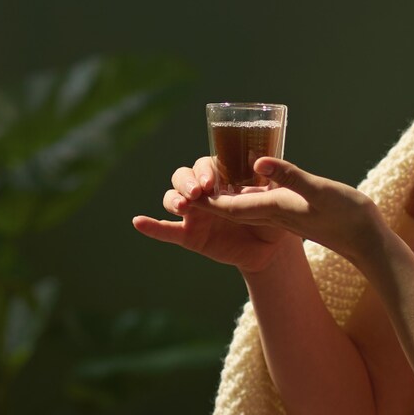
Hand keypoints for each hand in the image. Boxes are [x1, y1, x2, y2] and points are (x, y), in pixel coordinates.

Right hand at [132, 156, 298, 273]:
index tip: (211, 181)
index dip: (203, 170)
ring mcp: (193, 213)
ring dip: (173, 199)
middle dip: (187, 182)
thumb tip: (266, 165)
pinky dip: (151, 226)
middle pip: (183, 177)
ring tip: (182, 206)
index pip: (204, 165)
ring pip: (171, 198)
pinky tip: (138, 222)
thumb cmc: (273, 216)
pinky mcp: (188, 235)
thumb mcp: (274, 197)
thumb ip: (270, 182)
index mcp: (221, 177)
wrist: (270, 249)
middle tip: (197, 192)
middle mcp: (203, 192)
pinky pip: (166, 230)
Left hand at [187, 156, 385, 269]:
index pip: (230, 206)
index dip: (204, 201)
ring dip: (217, 201)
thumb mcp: (319, 190)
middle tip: (177, 195)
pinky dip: (241, 197)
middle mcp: (272, 214)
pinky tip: (238, 186)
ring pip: (241, 207)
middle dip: (202, 204)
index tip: (181, 196)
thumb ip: (289, 176)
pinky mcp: (290, 211)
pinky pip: (257, 205)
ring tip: (196, 190)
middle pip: (228, 208)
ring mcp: (280, 214)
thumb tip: (257, 162)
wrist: (367, 241)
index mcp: (274, 209)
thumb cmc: (348, 215)